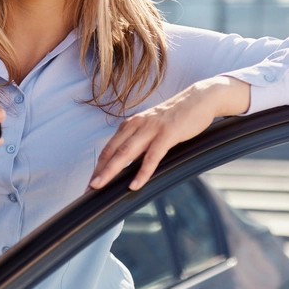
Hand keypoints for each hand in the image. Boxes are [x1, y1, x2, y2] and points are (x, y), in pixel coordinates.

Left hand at [89, 75, 250, 191]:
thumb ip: (140, 143)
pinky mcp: (168, 133)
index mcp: (132, 124)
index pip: (109, 148)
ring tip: (100, 187)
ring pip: (126, 153)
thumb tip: (129, 164)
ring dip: (111, 171)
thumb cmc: (177, 117)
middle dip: (98, 171)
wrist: (200, 99)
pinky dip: (142, 172)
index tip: (89, 183)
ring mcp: (152, 128)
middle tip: (87, 189)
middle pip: (112, 151)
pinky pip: (152, 156)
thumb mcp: (153, 129)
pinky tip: (135, 185)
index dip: (98, 166)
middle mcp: (137, 125)